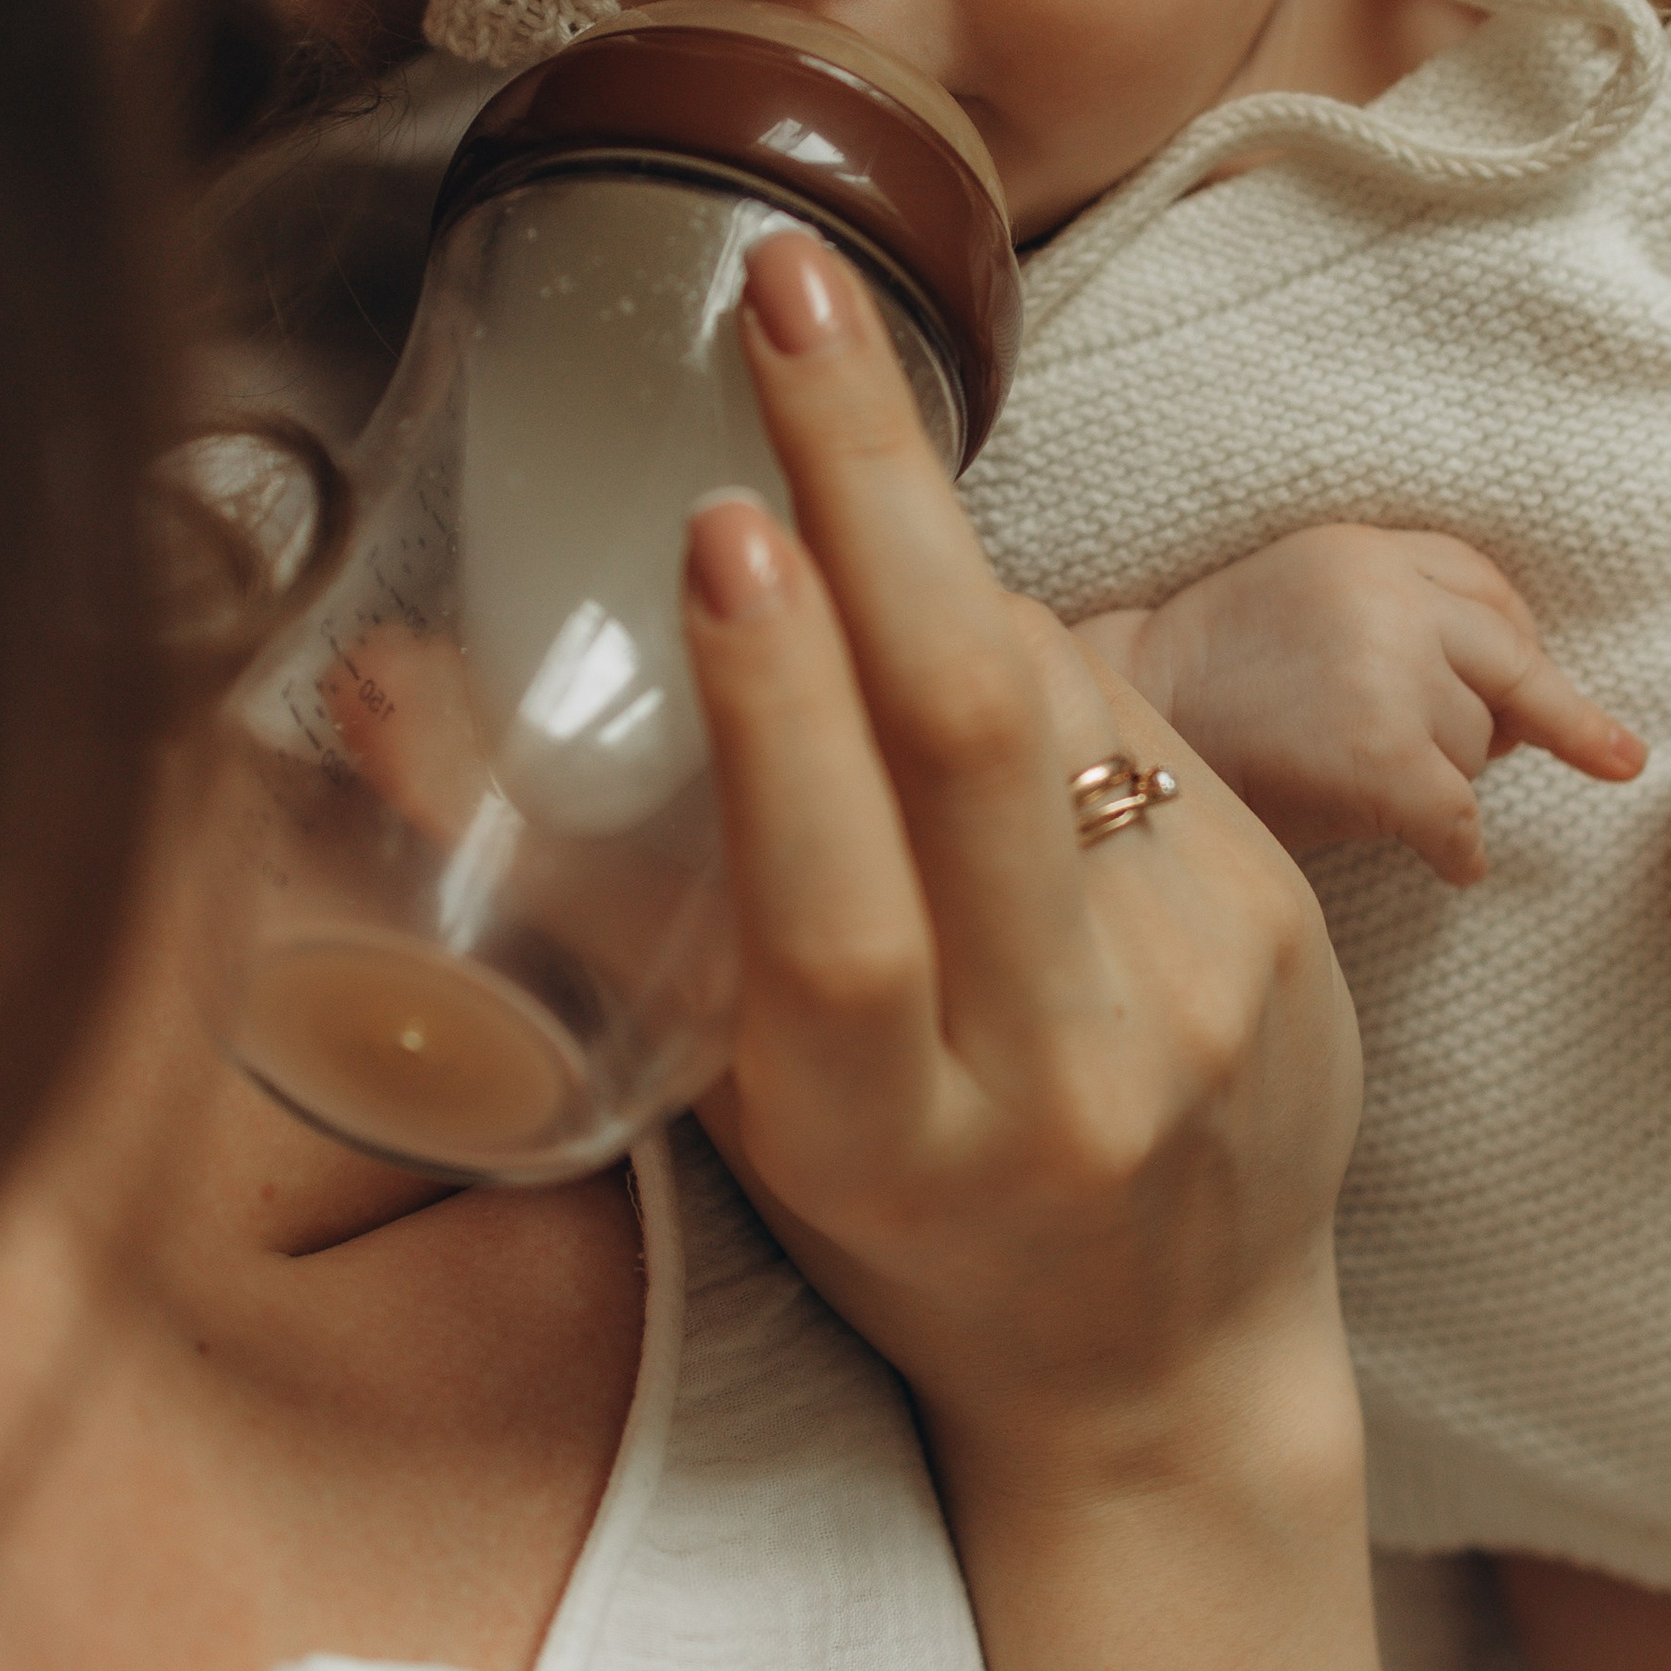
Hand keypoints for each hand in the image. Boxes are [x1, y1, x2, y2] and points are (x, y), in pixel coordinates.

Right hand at [675, 235, 1364, 1501]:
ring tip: (862, 551)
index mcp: (880, 1138)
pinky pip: (1139, 719)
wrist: (1166, 1368)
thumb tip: (381, 691)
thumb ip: (598, 912)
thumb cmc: (907, 1220)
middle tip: (794, 302)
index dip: (776, 713)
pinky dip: (1043, 668)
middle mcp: (1055, 1071)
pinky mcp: (1289, 928)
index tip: (718, 528)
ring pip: (1058, 697)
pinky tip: (996, 688)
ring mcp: (1196, 993)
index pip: (833, 906)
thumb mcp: (739, 1110)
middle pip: (975, 740)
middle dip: (875, 493)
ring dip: (945, 585)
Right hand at [1082, 527, 1641, 889]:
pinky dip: (1459, 849)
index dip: (1517, 641)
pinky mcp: (1382, 755)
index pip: (1485, 586)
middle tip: (1611, 757)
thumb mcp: (1302, 594)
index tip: (1549, 683)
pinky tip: (1455, 867)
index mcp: (1366, 548)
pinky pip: (1459, 813)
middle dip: (1539, 715)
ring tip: (1358, 784)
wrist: (1124, 722)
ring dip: (1444, 778)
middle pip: (1507, 663)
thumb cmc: (1211, 677)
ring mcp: (1388, 675)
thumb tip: (1526, 700)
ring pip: (1479, 745)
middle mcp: (1388, 596)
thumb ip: (1396, 609)